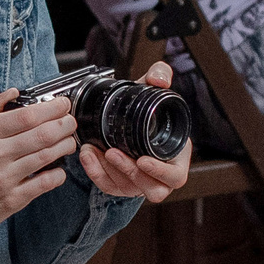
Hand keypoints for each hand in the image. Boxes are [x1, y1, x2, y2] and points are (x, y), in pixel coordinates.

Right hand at [0, 93, 77, 241]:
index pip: (26, 115)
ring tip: (69, 141)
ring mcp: (4, 178)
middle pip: (42, 134)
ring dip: (66, 146)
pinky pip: (45, 183)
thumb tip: (13, 94)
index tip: (62, 104)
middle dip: (65, 125)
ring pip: (47, 156)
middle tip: (70, 122)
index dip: (52, 108)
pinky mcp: (12, 200)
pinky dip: (58, 173)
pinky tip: (58, 168)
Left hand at [78, 62, 194, 199]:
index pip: (175, 176)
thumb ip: (160, 75)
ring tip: (96, 149)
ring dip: (109, 171)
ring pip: (127, 188)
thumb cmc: (148, 112)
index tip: (143, 159)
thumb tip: (159, 79)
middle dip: (129, 171)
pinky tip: (88, 153)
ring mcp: (139, 183)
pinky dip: (95, 172)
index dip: (160, 172)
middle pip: (151, 189)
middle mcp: (159, 175)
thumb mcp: (153, 90)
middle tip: (112, 152)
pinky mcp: (120, 185)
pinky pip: (108, 186)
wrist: (128, 120)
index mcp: (175, 159)